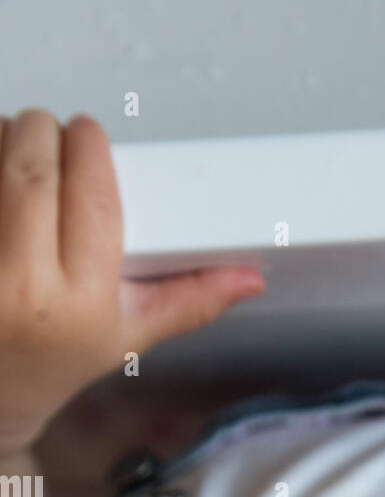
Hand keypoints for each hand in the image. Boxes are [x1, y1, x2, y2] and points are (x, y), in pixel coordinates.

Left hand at [0, 108, 266, 454]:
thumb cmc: (52, 364)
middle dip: (42, 133)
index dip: (88, 144)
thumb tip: (249, 278)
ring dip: (2, 139)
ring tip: (15, 160)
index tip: (87, 137)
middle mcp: (20, 284)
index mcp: (79, 301)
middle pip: (34, 158)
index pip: (91, 188)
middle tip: (47, 141)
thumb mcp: (127, 336)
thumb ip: (191, 301)